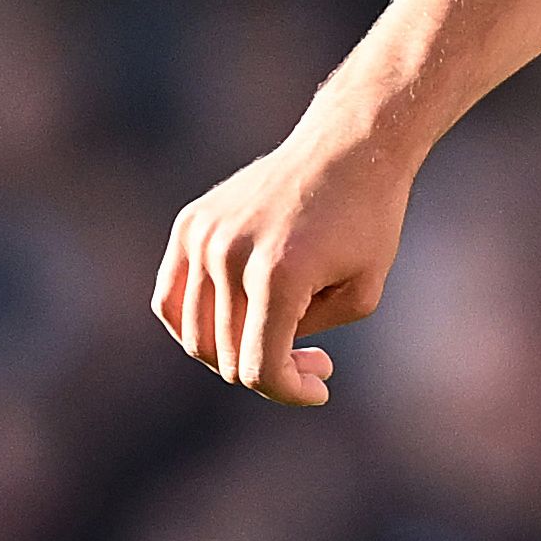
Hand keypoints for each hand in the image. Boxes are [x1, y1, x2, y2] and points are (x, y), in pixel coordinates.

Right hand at [151, 116, 418, 405]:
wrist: (349, 148)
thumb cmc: (368, 221)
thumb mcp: (361, 293)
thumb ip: (307, 338)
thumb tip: (259, 358)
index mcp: (278, 276)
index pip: (261, 368)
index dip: (290, 392)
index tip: (323, 386)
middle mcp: (230, 256)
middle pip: (226, 355)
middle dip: (274, 370)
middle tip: (315, 360)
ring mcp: (203, 238)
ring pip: (195, 334)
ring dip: (235, 351)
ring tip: (283, 339)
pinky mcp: (190, 224)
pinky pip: (172, 298)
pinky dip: (197, 324)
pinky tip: (240, 321)